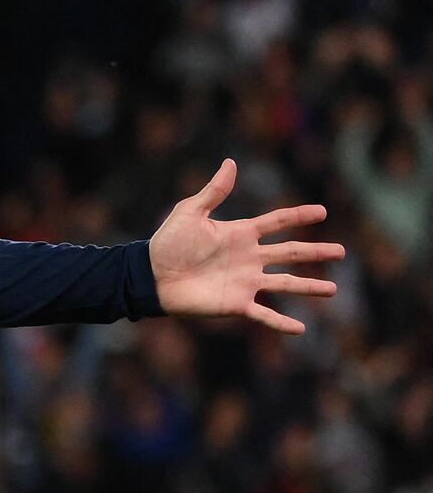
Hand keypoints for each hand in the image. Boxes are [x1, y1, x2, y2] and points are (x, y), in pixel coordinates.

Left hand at [149, 160, 343, 334]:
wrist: (150, 276)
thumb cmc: (167, 243)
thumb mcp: (190, 212)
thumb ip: (214, 191)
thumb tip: (231, 162)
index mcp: (240, 234)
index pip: (277, 222)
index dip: (298, 216)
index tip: (322, 211)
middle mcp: (249, 258)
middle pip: (290, 253)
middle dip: (316, 252)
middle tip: (341, 251)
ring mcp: (245, 282)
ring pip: (285, 284)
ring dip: (309, 287)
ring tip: (333, 289)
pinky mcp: (236, 304)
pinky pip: (264, 315)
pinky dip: (281, 323)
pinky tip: (300, 330)